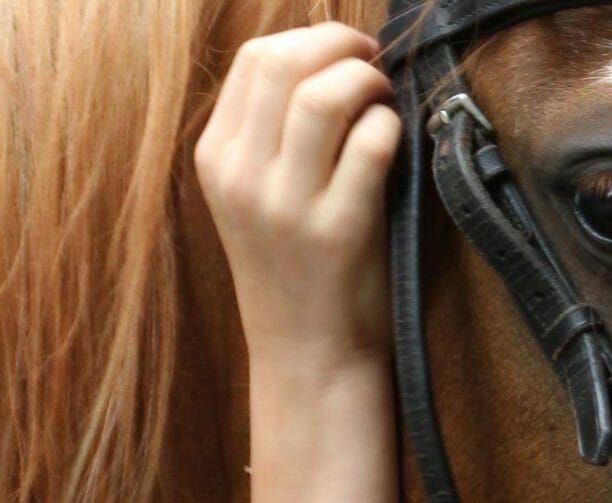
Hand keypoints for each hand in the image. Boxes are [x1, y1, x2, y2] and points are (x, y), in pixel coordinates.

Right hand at [196, 22, 399, 377]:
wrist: (307, 354)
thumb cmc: (295, 269)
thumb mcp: (256, 197)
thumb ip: (273, 134)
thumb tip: (326, 62)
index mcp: (216, 158)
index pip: (254, 60)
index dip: (310, 40)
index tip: (346, 50)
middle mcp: (241, 175)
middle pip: (284, 64)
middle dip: (340, 46)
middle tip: (373, 61)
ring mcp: (286, 204)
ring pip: (324, 96)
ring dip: (368, 81)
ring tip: (385, 98)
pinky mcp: (338, 230)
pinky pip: (370, 145)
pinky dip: (390, 126)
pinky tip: (395, 140)